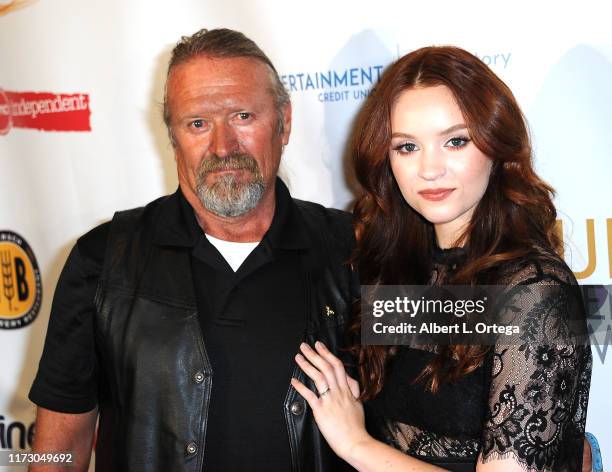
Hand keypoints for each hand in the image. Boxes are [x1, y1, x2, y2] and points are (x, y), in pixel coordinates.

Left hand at [291, 341, 371, 460]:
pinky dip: (300, 387)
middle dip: (315, 354)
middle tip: (305, 346)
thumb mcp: (358, 404)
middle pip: (326, 367)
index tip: (320, 346)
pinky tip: (294, 381)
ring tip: (298, 357)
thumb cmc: (356, 427)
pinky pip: (310, 395)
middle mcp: (339, 392)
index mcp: (348, 390)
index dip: (327, 354)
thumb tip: (349, 380)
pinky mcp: (321, 410)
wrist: (355, 442)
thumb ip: (353, 390)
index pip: (337, 366)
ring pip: (318, 377)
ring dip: (307, 365)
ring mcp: (330, 400)